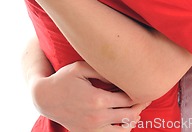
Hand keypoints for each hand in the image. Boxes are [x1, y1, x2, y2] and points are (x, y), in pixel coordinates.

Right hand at [31, 61, 147, 130]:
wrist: (45, 98)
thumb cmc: (64, 78)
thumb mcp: (81, 68)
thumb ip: (102, 70)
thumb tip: (121, 73)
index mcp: (98, 99)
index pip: (127, 99)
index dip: (138, 94)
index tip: (144, 88)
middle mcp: (97, 117)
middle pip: (128, 115)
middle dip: (139, 107)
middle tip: (145, 98)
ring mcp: (91, 128)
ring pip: (122, 130)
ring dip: (132, 121)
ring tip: (136, 111)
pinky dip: (119, 130)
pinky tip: (123, 121)